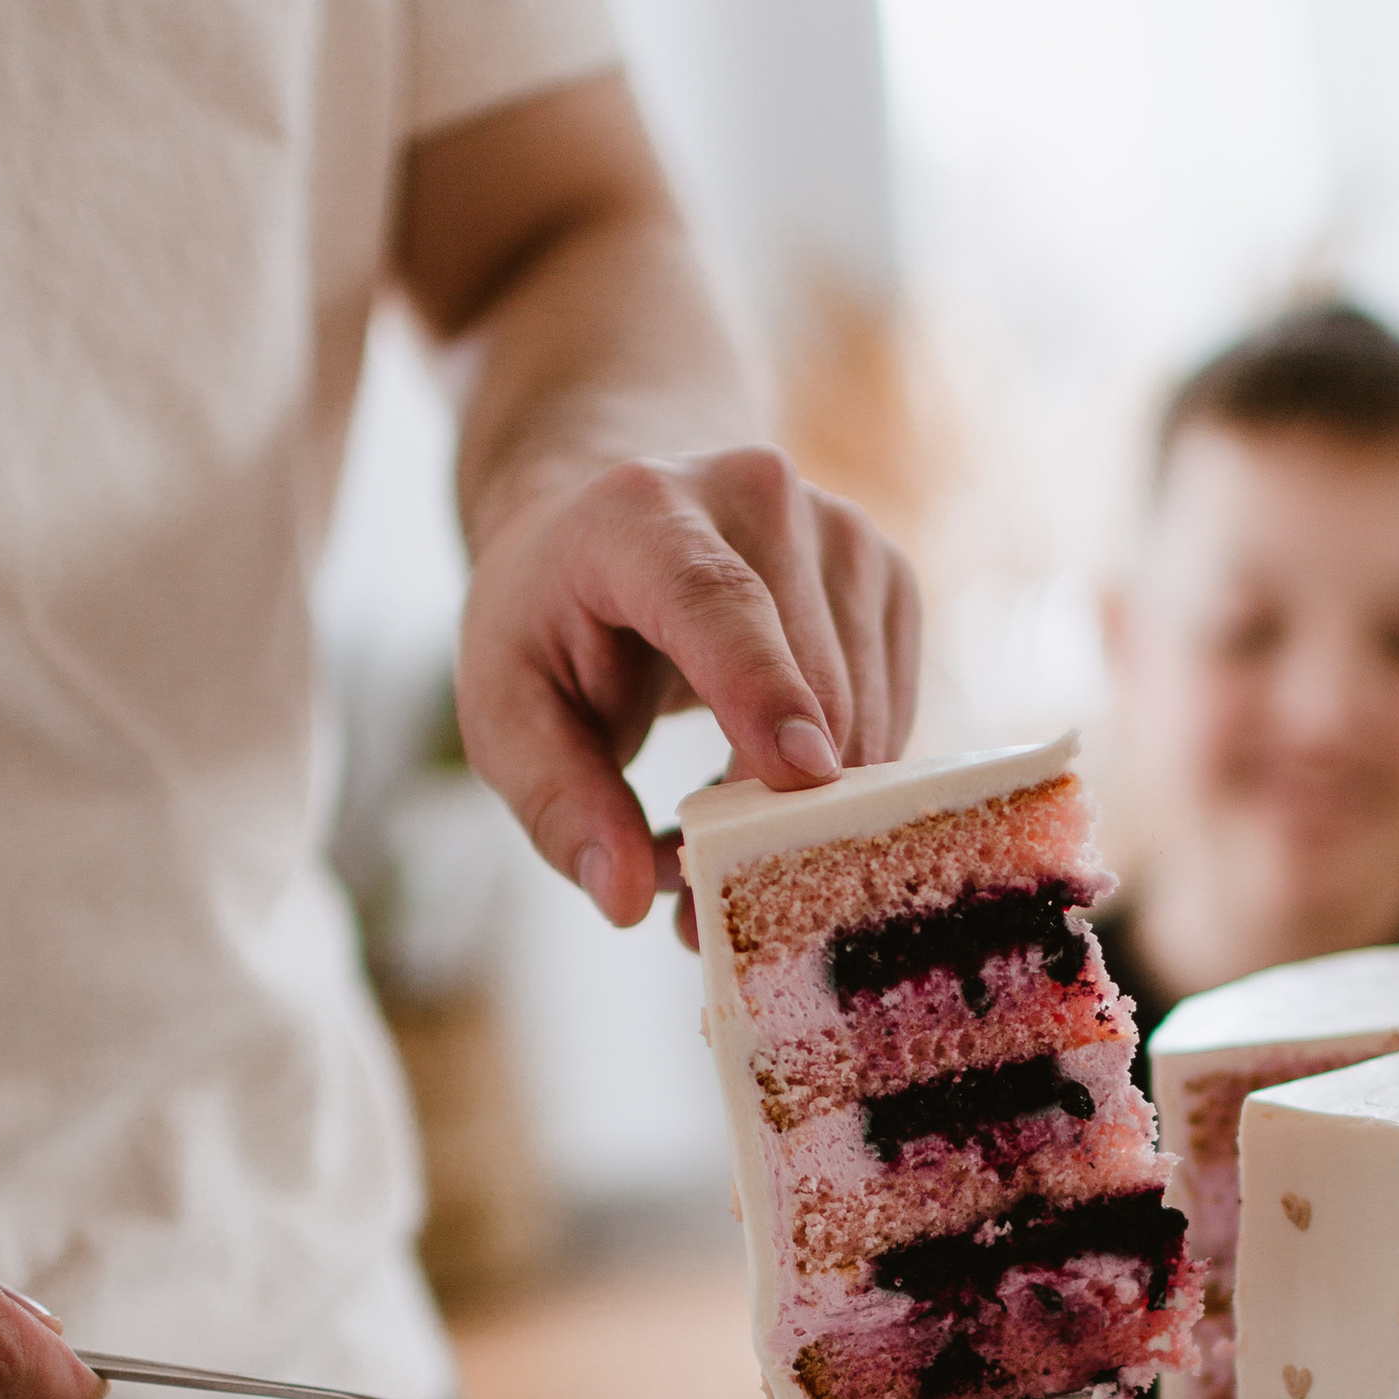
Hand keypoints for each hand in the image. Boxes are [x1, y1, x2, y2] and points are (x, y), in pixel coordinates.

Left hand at [456, 444, 920, 928]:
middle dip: (774, 813)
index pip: (714, 598)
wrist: (611, 530)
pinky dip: (839, 774)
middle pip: (813, 678)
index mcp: (642, 512)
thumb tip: (624, 898)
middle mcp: (758, 495)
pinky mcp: (888, 573)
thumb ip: (557, 803)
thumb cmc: (550, 625)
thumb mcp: (508, 713)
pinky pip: (891, 713)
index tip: (802, 775)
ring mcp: (840, 529)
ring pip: (868, 710)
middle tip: (704, 902)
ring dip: (808, 809)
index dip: (761, 685)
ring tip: (723, 836)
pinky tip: (768, 773)